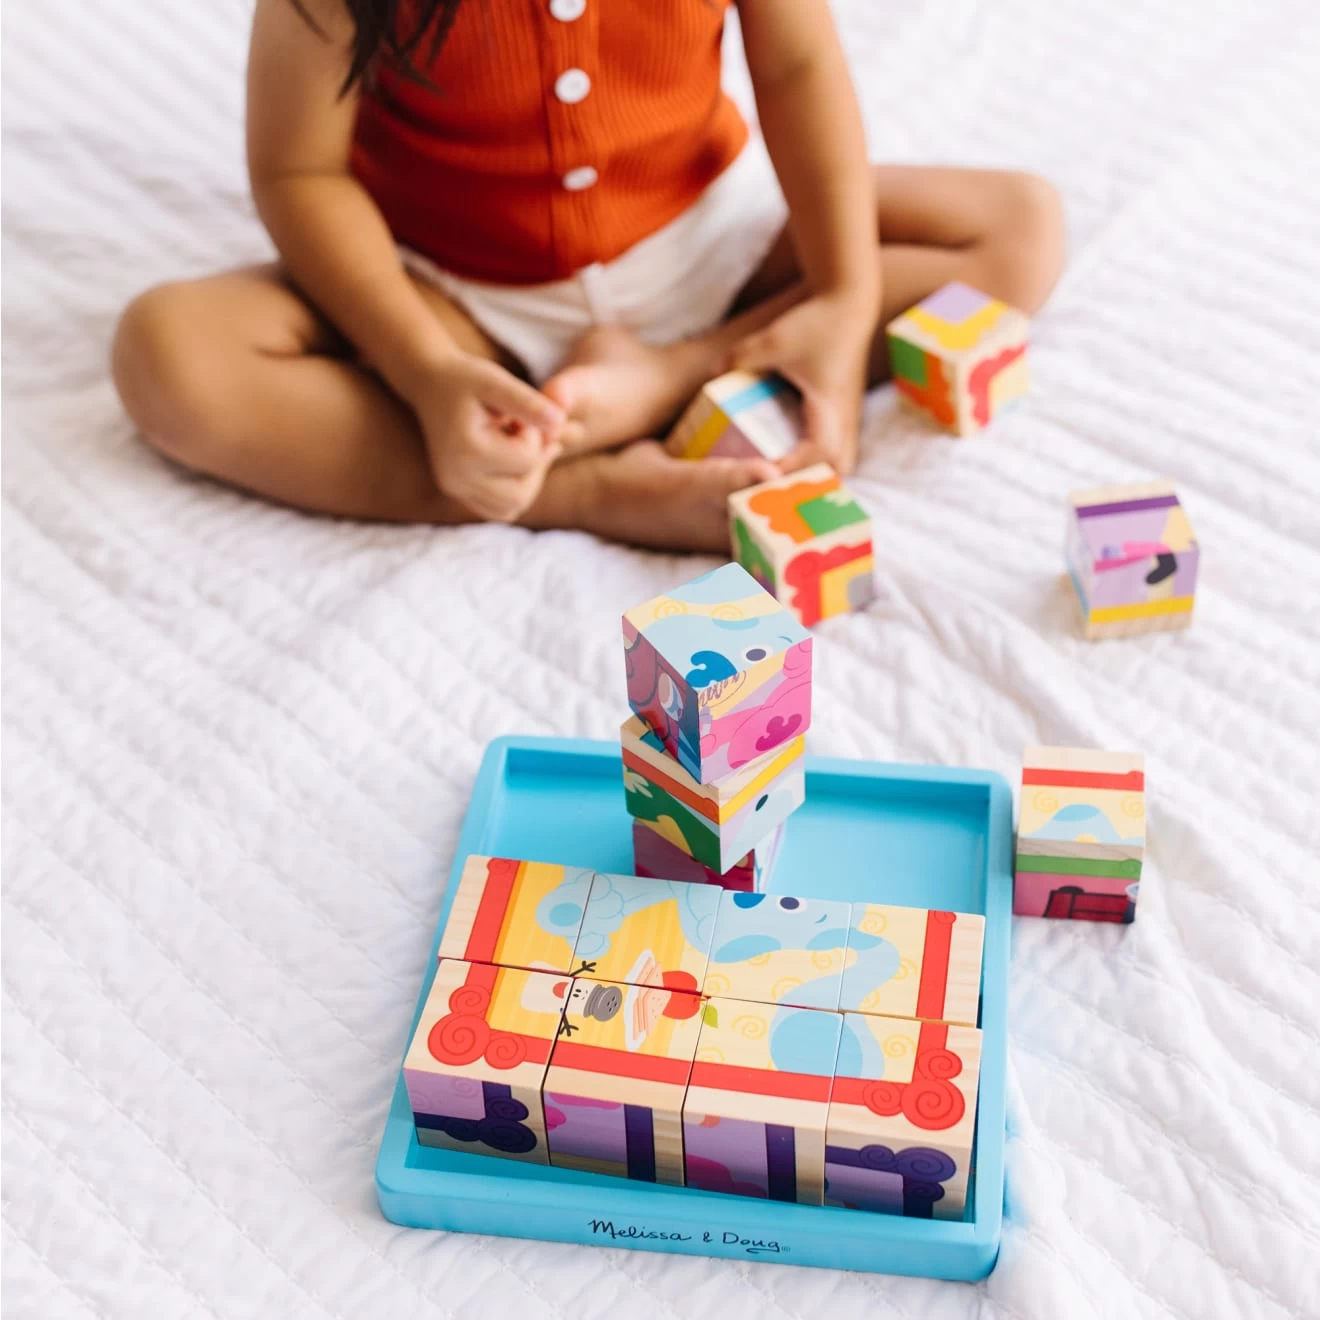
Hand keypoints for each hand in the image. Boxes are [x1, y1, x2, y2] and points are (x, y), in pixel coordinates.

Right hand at [404, 354, 566, 521]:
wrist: (430, 383)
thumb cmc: (466, 378)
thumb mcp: (497, 382)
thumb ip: (528, 403)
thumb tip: (560, 423)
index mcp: (467, 451)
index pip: (526, 460)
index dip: (535, 435)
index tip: (520, 415)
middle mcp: (457, 478)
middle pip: (521, 493)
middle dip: (536, 464)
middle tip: (530, 434)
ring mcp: (455, 489)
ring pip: (513, 507)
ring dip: (529, 481)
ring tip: (522, 448)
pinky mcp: (457, 492)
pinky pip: (499, 510)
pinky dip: (514, 492)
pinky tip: (514, 463)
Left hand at [731, 292, 873, 475]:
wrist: (849, 302)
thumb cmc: (815, 321)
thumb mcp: (774, 338)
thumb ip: (741, 356)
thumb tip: (713, 373)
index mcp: (830, 406)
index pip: (817, 453)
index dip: (792, 471)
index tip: (762, 478)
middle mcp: (845, 418)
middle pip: (837, 469)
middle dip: (808, 482)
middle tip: (773, 484)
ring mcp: (849, 417)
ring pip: (841, 463)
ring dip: (816, 474)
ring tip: (782, 478)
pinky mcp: (845, 413)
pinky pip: (837, 450)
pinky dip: (820, 462)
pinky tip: (793, 460)